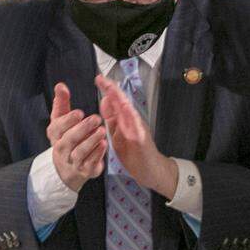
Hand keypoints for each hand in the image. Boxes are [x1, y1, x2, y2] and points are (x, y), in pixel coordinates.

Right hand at [47, 82, 106, 191]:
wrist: (68, 170)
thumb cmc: (66, 140)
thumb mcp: (62, 122)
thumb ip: (62, 103)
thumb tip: (60, 85)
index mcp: (55, 135)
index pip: (57, 127)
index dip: (68, 120)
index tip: (79, 112)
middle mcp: (61, 149)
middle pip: (69, 139)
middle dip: (82, 128)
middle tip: (96, 118)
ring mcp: (72, 162)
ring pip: (80, 152)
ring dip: (91, 141)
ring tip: (102, 131)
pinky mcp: (84, 171)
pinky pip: (90, 163)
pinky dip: (97, 154)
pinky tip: (104, 144)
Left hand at [96, 74, 177, 197]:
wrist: (151, 170)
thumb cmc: (135, 154)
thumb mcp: (118, 135)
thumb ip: (112, 119)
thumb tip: (105, 101)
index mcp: (125, 120)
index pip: (115, 102)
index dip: (107, 90)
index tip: (98, 79)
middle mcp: (133, 122)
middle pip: (122, 102)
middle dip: (112, 90)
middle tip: (102, 79)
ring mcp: (138, 130)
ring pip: (129, 112)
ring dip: (120, 100)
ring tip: (112, 89)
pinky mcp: (142, 141)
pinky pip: (137, 128)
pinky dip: (131, 118)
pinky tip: (126, 111)